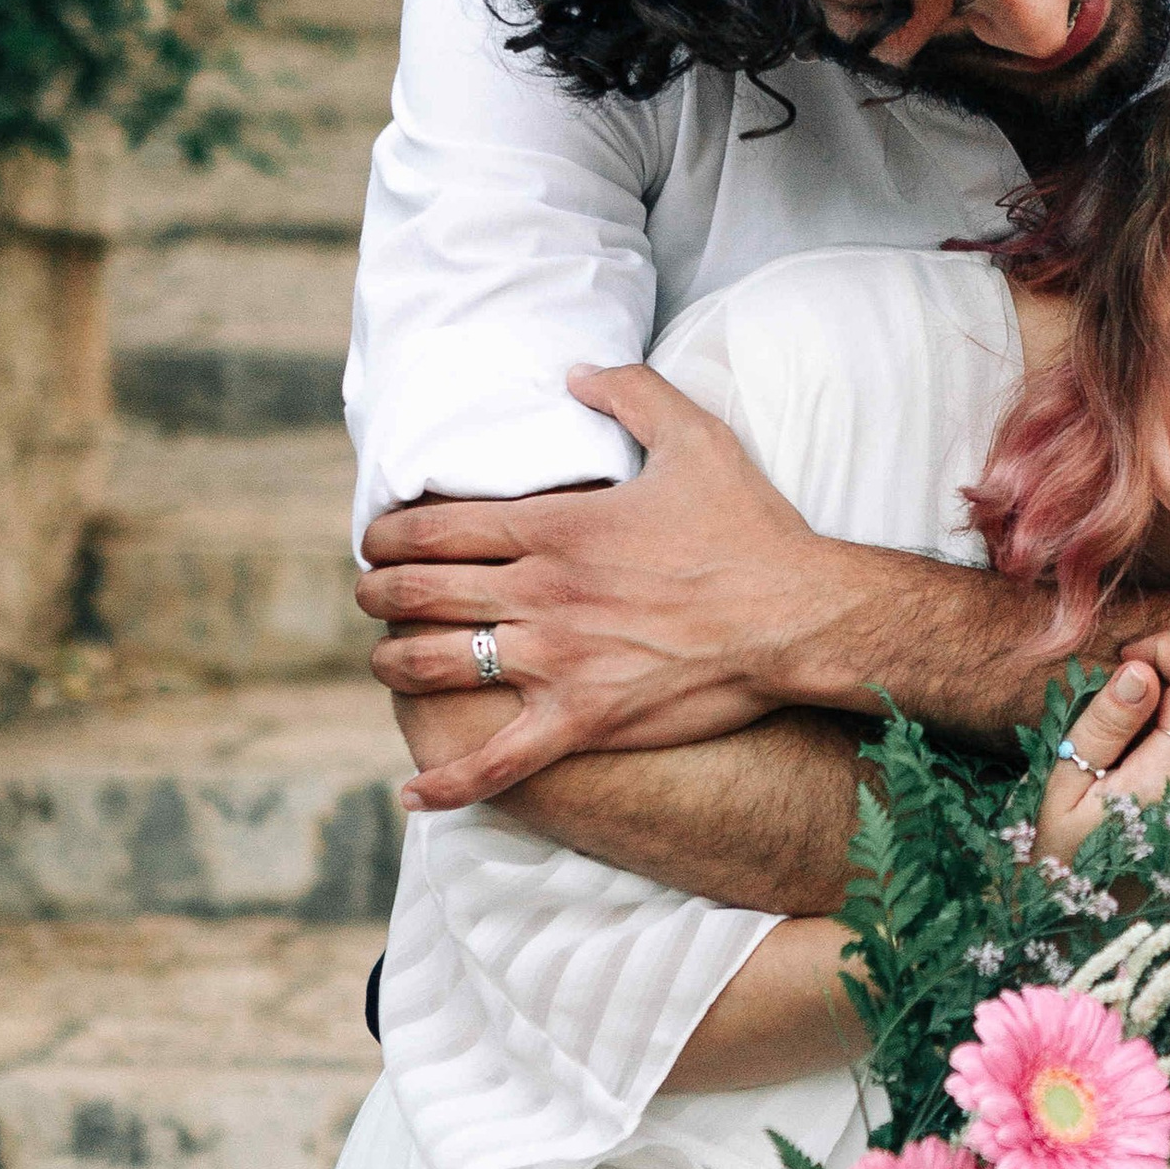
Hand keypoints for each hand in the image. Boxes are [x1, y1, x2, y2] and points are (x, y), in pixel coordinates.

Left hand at [358, 368, 862, 811]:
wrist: (798, 617)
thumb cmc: (751, 530)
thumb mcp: (695, 436)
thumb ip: (630, 391)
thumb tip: (576, 373)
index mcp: (553, 529)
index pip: (434, 529)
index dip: (389, 535)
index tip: (379, 541)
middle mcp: (539, 594)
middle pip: (417, 595)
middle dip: (377, 596)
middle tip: (371, 597)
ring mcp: (555, 662)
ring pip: (434, 667)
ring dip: (393, 666)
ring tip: (386, 664)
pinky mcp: (583, 721)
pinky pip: (499, 763)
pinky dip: (450, 782)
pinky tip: (414, 794)